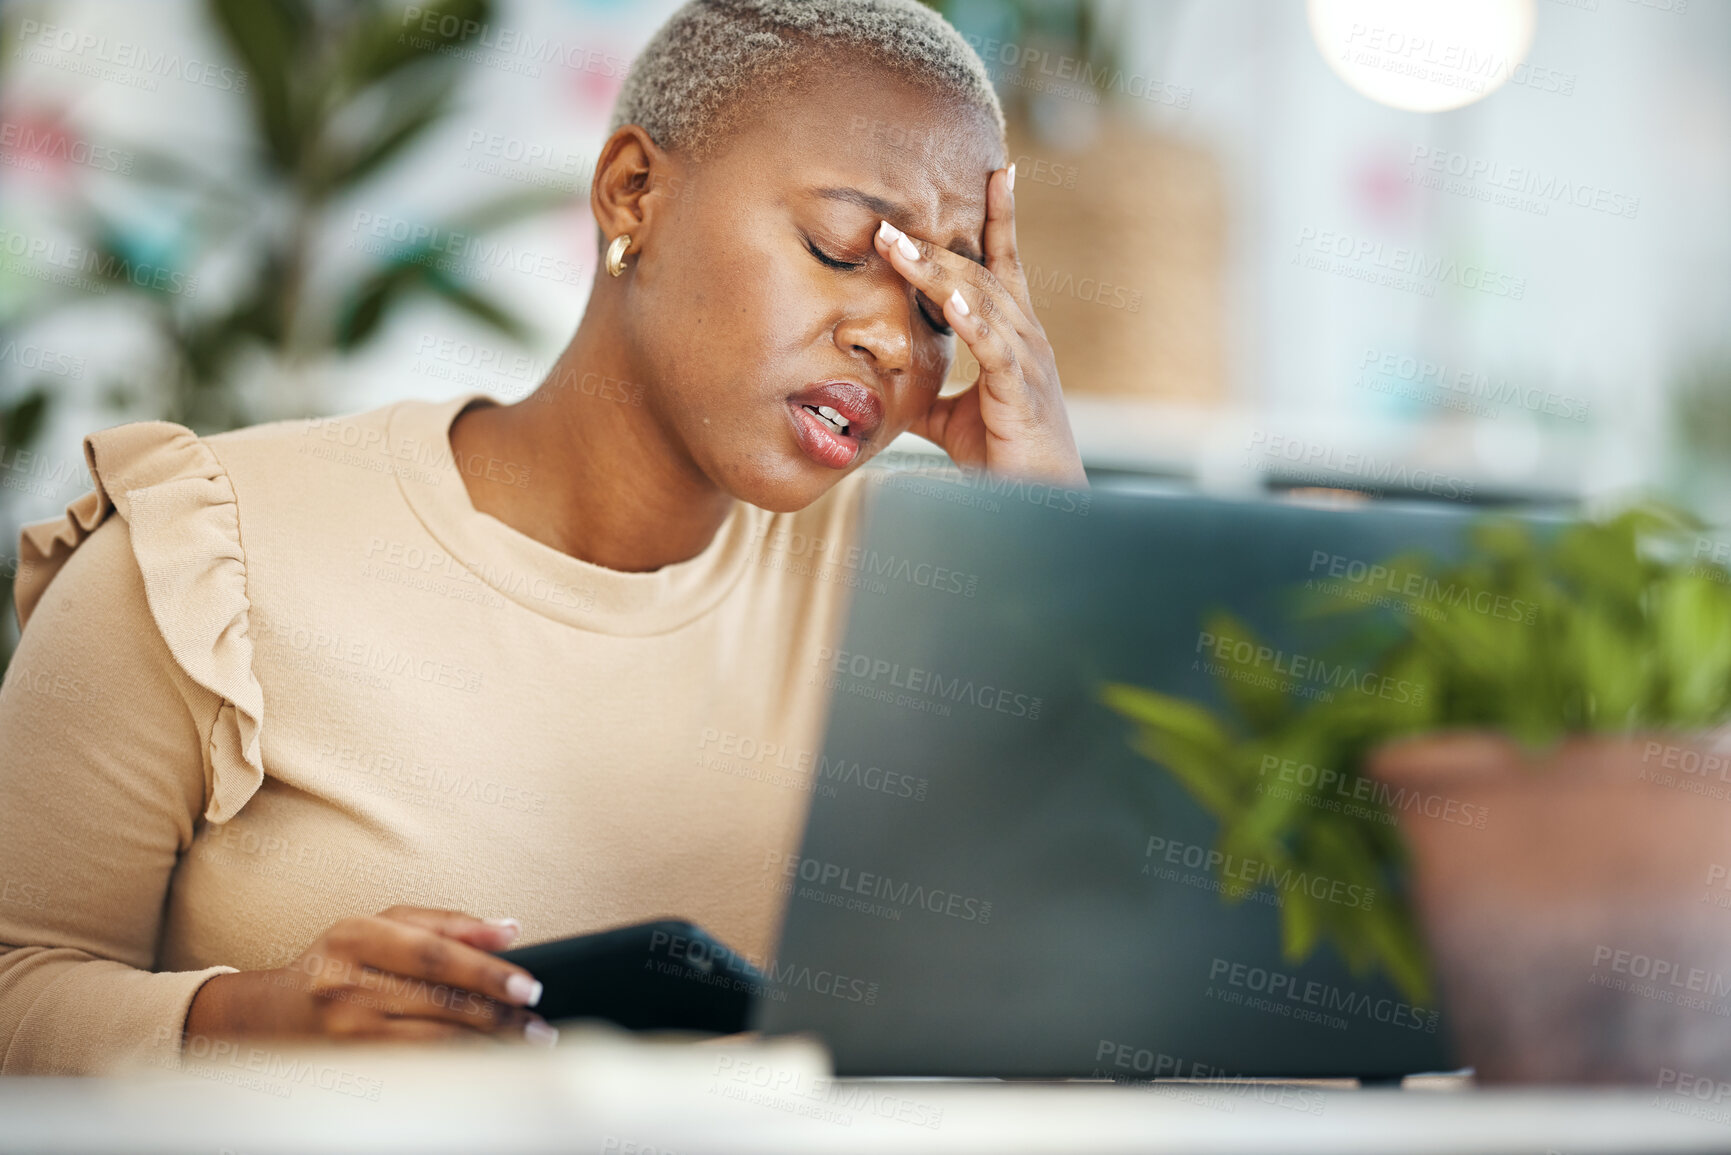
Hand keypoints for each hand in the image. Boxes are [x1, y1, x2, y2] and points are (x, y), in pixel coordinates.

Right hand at [183, 905, 555, 1045]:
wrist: (276, 1011)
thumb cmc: (342, 959)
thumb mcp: (385, 925)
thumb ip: (449, 923)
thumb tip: (509, 929)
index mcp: (356, 936)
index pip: (433, 953)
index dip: (485, 971)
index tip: (528, 986)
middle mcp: (345, 982)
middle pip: (437, 999)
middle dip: (498, 1015)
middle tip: (538, 1024)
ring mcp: (344, 1029)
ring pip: (431, 1039)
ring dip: (486, 1044)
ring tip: (525, 1042)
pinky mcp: (350, 1063)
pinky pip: (417, 1064)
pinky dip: (458, 1063)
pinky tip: (487, 1060)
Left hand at [872, 166, 1086, 489]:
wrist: (1040, 504)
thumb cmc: (1004, 457)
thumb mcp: (953, 417)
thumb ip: (926, 392)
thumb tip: (889, 384)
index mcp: (1014, 335)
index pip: (1005, 264)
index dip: (1000, 217)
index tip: (998, 170)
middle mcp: (1026, 337)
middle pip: (979, 273)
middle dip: (933, 244)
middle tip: (888, 222)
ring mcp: (1027, 361)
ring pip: (981, 300)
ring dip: (937, 271)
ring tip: (898, 246)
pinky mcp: (1020, 392)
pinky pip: (995, 348)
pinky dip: (972, 320)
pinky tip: (948, 300)